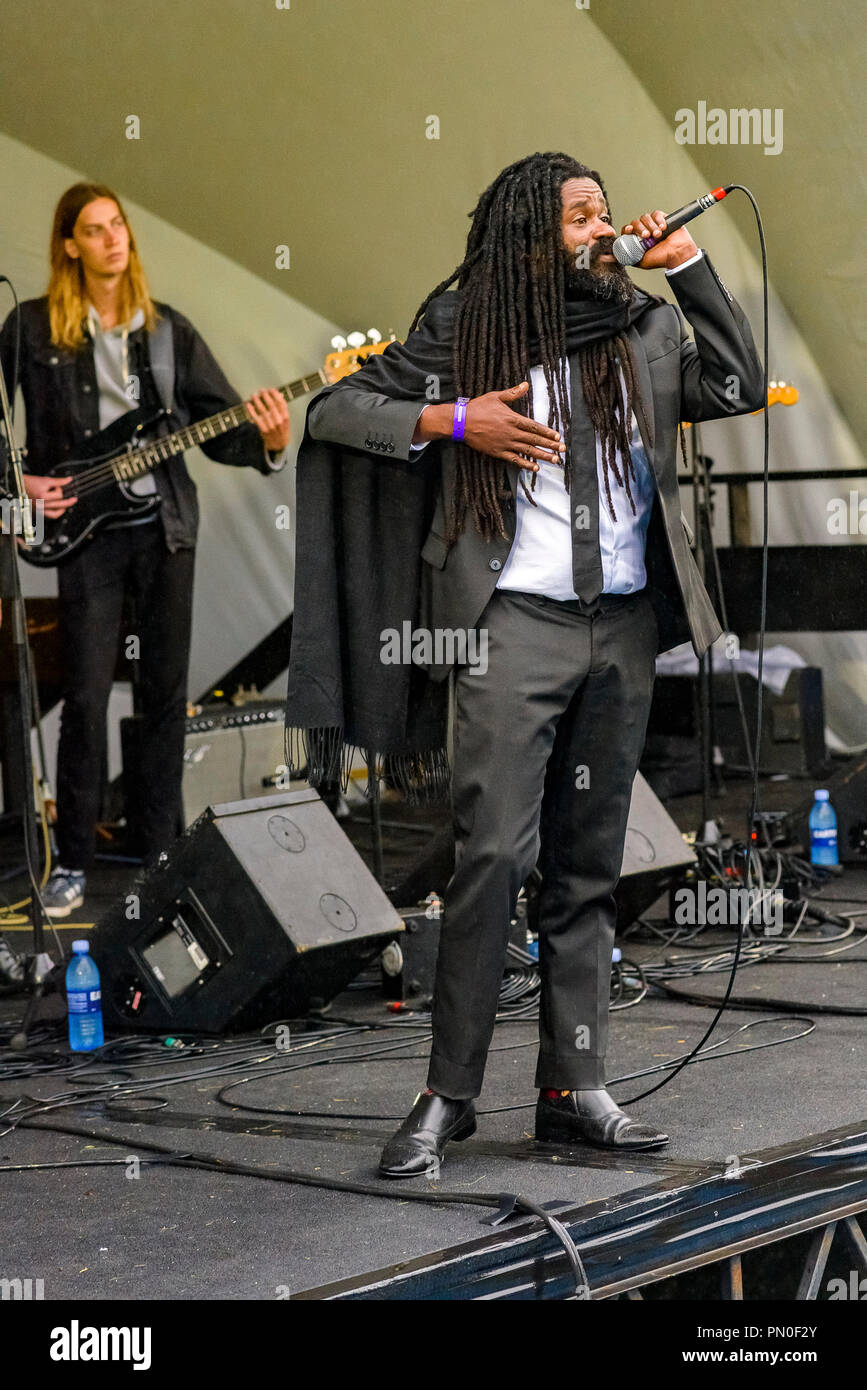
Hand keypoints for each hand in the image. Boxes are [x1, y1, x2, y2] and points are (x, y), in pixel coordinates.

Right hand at [23, 473, 75, 518]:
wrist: (18, 487)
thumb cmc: (29, 483)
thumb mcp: (45, 480)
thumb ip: (58, 481)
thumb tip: (69, 480)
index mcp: (42, 496)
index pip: (58, 495)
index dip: (60, 489)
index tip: (58, 486)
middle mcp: (40, 504)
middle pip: (59, 504)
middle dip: (68, 501)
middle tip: (74, 499)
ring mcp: (39, 510)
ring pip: (56, 513)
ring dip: (63, 508)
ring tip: (68, 504)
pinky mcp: (38, 512)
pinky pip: (50, 516)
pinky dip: (57, 513)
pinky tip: (61, 509)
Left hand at [245, 388, 289, 451]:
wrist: (279, 445)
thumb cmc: (282, 430)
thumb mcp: (285, 419)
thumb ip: (282, 407)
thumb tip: (280, 394)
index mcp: (285, 417)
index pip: (281, 402)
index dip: (275, 394)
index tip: (270, 389)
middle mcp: (279, 421)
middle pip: (271, 404)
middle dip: (265, 395)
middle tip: (261, 390)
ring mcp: (271, 426)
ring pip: (262, 410)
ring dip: (257, 401)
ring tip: (253, 395)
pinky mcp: (263, 430)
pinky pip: (256, 418)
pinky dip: (251, 410)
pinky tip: (248, 404)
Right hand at [414, 383, 564, 471]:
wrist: (461, 422)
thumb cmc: (478, 408)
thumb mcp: (496, 397)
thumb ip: (513, 393)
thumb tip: (526, 384)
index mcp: (513, 418)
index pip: (534, 427)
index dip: (547, 432)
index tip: (558, 436)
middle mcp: (511, 432)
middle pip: (535, 440)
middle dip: (550, 445)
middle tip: (563, 450)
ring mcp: (505, 443)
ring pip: (528, 451)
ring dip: (542, 456)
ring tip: (555, 460)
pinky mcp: (498, 452)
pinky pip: (515, 459)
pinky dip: (526, 464)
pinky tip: (535, 468)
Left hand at [620, 211, 697, 270]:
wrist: (677, 254)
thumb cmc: (661, 259)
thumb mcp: (641, 261)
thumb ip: (629, 257)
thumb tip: (615, 256)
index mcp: (638, 239)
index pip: (628, 230)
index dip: (627, 229)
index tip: (629, 230)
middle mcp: (645, 230)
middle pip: (636, 222)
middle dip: (640, 228)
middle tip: (647, 236)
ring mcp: (653, 224)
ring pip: (646, 217)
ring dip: (651, 226)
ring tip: (658, 235)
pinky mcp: (663, 218)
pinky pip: (656, 214)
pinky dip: (659, 220)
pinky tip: (663, 228)